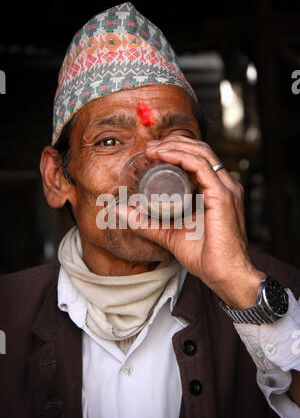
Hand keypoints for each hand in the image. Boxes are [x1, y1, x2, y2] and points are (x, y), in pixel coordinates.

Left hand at [121, 135, 265, 308]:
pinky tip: (164, 155)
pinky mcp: (223, 196)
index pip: (197, 159)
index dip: (175, 149)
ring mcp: (226, 189)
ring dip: (175, 146)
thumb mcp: (168, 233)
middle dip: (173, 143)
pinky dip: (182, 156)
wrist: (224, 275)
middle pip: (200, 150)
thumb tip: (121, 211)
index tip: (151, 153)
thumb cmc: (204, 256)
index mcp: (215, 191)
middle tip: (149, 148)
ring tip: (153, 149)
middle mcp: (224, 185)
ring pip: (201, 153)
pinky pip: (201, 167)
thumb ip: (147, 222)